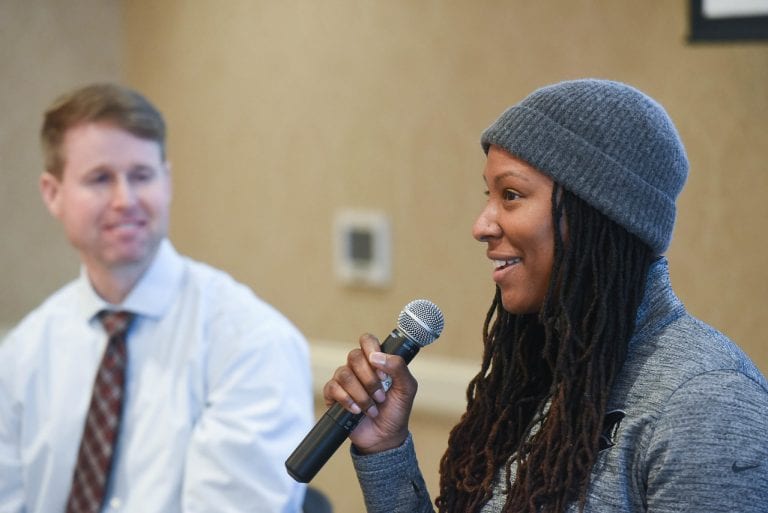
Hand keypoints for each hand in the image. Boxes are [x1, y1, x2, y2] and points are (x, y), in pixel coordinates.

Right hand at [322, 333, 417, 453]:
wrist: (385, 437)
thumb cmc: (396, 410)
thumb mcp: (407, 388)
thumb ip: (399, 368)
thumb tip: (377, 357)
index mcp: (376, 361)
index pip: (367, 341)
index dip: (373, 351)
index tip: (383, 373)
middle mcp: (358, 367)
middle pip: (354, 356)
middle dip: (369, 379)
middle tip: (380, 396)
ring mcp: (345, 380)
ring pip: (344, 373)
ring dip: (361, 394)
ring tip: (371, 407)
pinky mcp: (333, 395)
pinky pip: (332, 387)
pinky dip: (347, 400)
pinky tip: (357, 410)